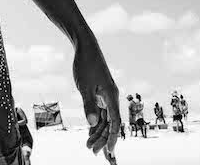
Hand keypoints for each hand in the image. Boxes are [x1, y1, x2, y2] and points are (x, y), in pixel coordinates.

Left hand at [74, 33, 119, 159]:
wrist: (85, 47)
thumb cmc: (85, 64)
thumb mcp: (84, 86)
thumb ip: (89, 105)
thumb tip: (93, 124)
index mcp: (111, 96)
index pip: (115, 122)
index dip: (113, 138)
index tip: (109, 152)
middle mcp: (111, 97)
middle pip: (110, 123)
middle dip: (102, 139)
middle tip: (92, 151)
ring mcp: (106, 95)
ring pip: (104, 119)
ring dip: (98, 132)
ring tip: (88, 145)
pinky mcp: (100, 93)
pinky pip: (100, 112)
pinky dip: (95, 122)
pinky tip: (90, 132)